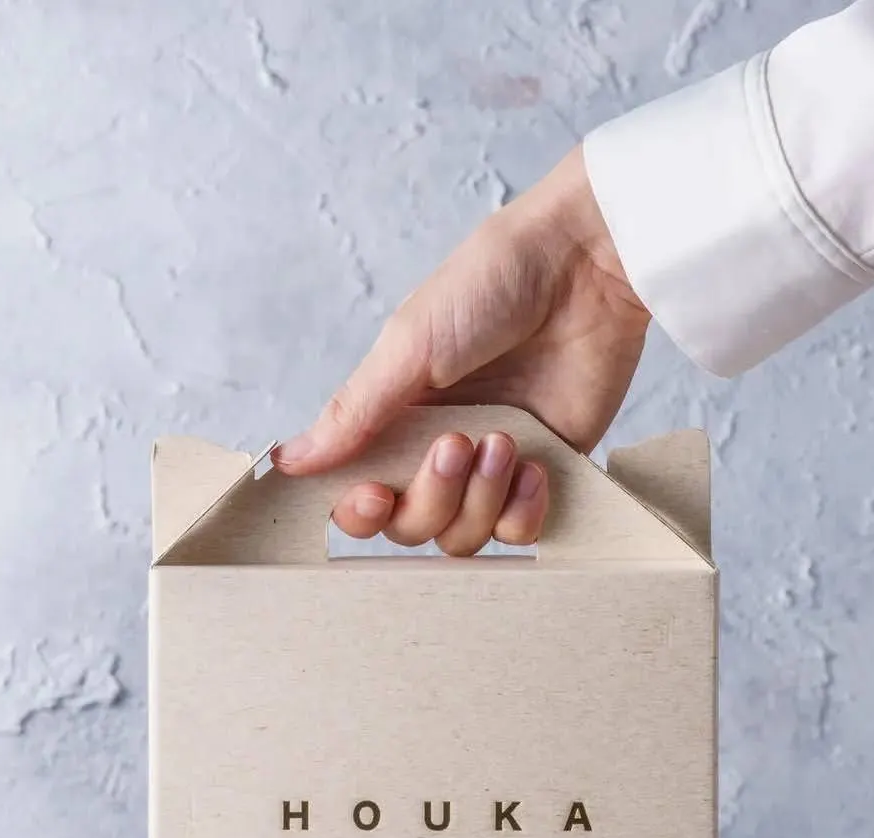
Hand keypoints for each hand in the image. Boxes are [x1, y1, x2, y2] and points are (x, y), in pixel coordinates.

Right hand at [271, 146, 649, 552]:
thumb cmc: (492, 284)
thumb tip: (288, 461)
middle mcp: (437, 450)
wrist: (585, 265)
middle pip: (410, 527)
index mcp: (395, 419)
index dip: (360, 513)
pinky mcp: (545, 472)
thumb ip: (354, 413)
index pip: (359, 496)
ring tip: (504, 441)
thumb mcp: (409, 344)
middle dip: (431, 496)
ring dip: (480, 499)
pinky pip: (521, 533)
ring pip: (463, 536)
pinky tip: (536, 466)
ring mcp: (491, 467)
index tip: (374, 493)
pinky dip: (523, 511)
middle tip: (458, 443)